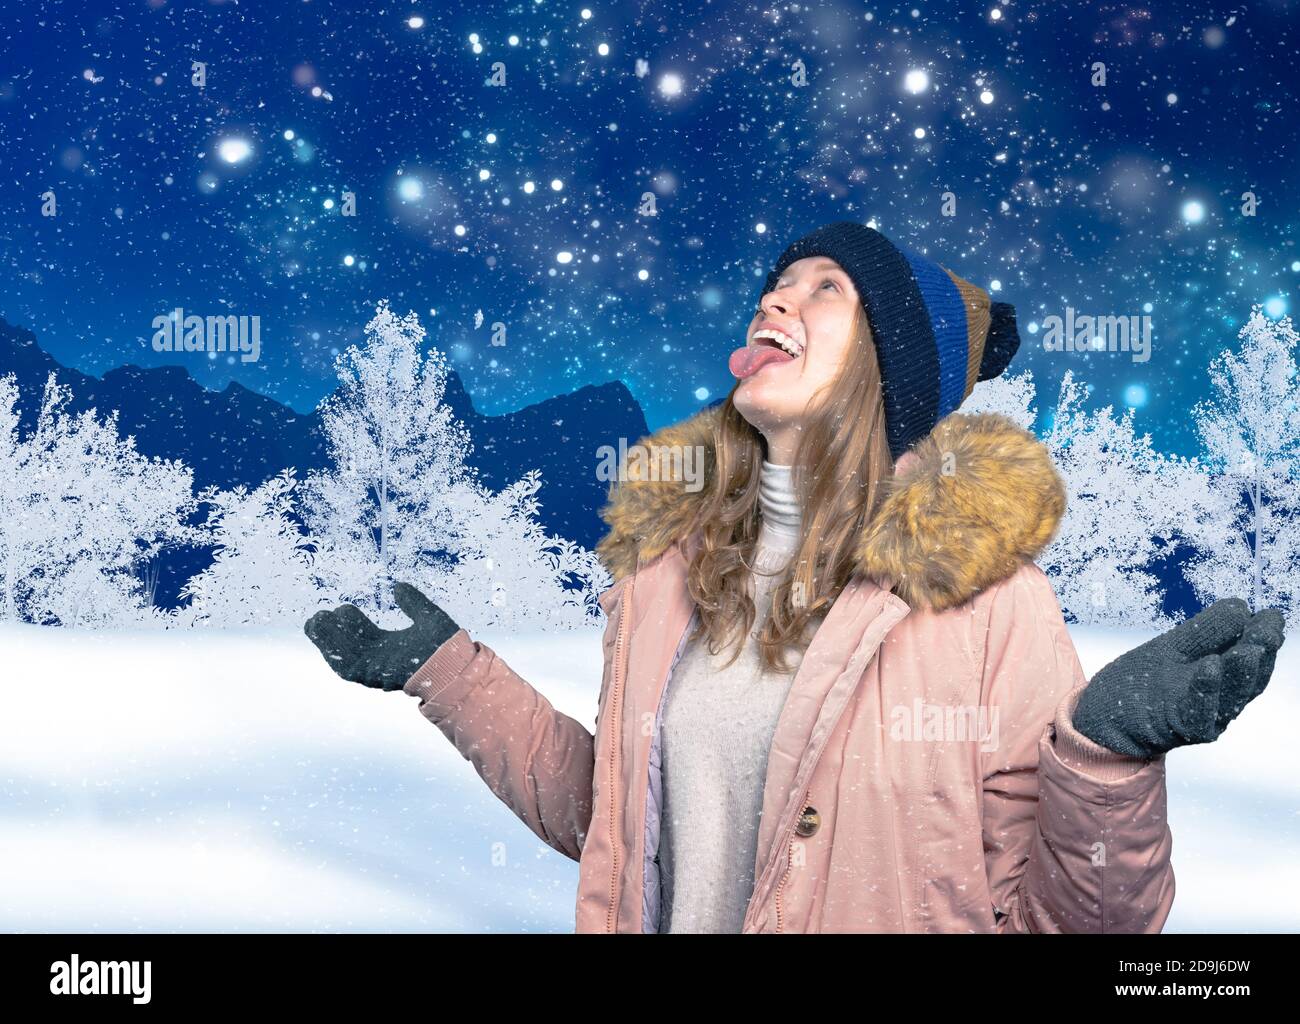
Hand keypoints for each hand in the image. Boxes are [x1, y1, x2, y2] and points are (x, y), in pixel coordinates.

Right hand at [304, 582, 460, 690]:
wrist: (454, 662)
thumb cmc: (446, 645)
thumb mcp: (427, 615)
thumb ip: (412, 601)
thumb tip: (398, 586)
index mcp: (392, 648)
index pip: (365, 636)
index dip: (351, 623)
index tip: (343, 608)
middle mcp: (381, 660)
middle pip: (349, 646)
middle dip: (332, 633)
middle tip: (318, 615)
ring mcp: (376, 669)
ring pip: (342, 656)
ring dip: (327, 640)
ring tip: (314, 622)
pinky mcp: (373, 675)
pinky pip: (346, 667)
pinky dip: (333, 653)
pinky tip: (323, 637)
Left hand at [1072, 598, 1285, 758]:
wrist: (1105, 715)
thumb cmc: (1141, 682)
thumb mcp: (1175, 647)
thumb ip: (1206, 630)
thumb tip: (1241, 607)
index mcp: (1222, 677)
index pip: (1251, 657)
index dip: (1263, 637)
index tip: (1271, 615)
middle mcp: (1221, 699)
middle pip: (1247, 677)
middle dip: (1259, 651)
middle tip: (1267, 628)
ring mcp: (1204, 716)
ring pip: (1229, 696)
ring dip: (1239, 672)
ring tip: (1246, 649)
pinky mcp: (1182, 728)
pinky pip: (1198, 712)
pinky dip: (1206, 690)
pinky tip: (1210, 666)